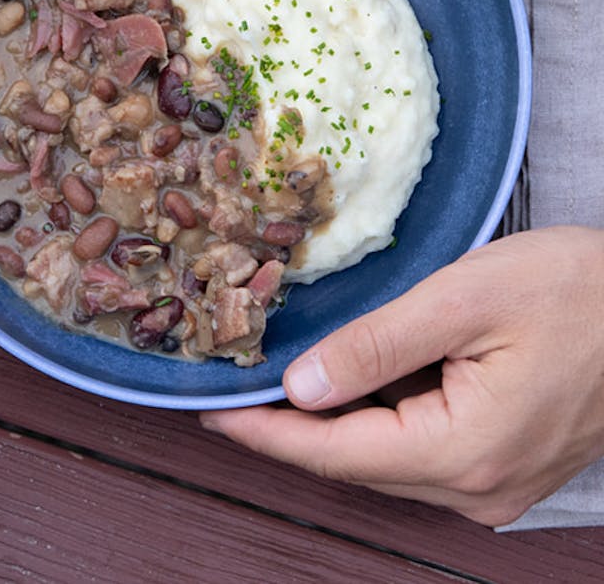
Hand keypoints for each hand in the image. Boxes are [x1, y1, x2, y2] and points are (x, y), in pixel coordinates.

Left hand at [202, 225, 603, 525]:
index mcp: (464, 451)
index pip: (334, 453)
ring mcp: (495, 484)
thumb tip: (300, 387)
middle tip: (234, 381)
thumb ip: (377, 345)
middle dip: (290, 423)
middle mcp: (478, 488)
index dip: (264, 430)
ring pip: (384, 456)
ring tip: (280, 375)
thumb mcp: (465, 298)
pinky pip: (419, 448)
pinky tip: (355, 378)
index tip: (209, 409)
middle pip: (354, 461)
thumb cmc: (574, 290)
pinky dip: (379, 415)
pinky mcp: (504, 466)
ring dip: (333, 418)